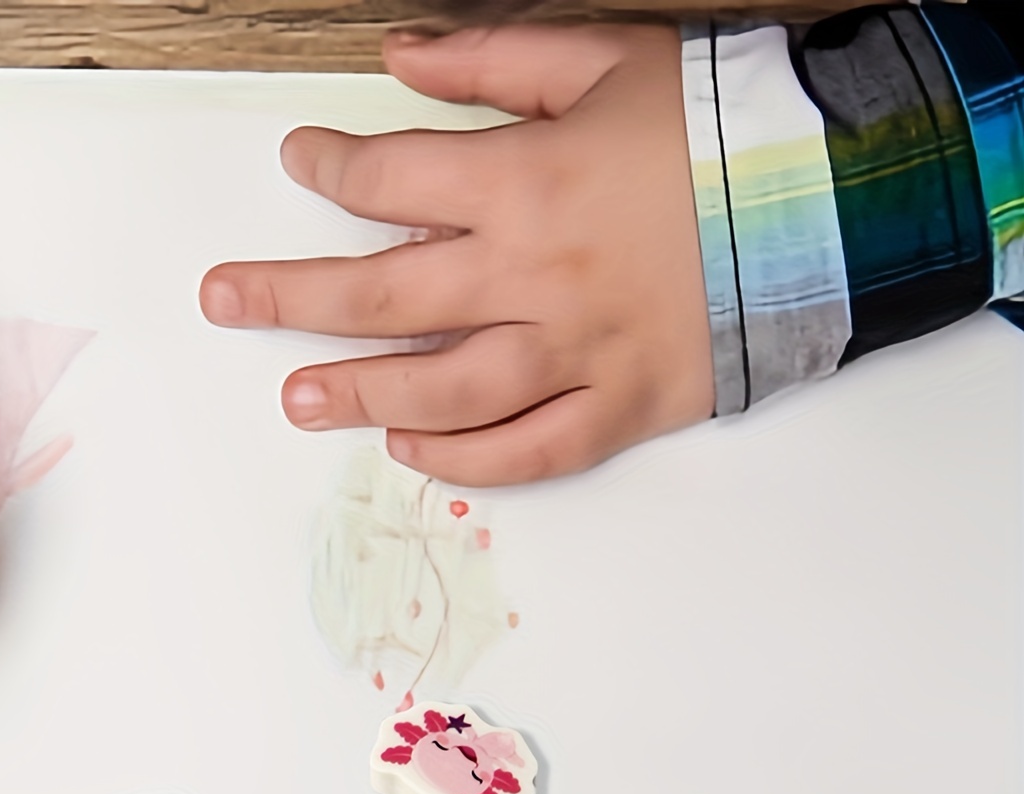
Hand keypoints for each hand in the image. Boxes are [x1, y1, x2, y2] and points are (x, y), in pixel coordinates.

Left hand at [200, 24, 712, 483]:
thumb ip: (492, 58)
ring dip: (358, 396)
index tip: (297, 165)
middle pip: (383, 299)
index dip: (329, 170)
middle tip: (225, 303)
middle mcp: (535, 279)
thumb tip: (398, 58)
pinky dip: (463, 460)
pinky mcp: (623, 408)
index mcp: (527, 183)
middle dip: (289, 298)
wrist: (842, 193)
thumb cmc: (726, 124)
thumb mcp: (605, 57)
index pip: (390, 183)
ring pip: (441, 391)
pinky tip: (410, 452)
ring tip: (298, 398)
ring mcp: (577, 355)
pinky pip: (526, 452)